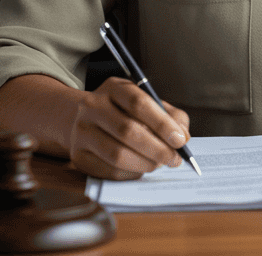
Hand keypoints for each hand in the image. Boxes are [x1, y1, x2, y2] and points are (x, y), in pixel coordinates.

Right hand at [66, 76, 191, 179]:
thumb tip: (183, 137)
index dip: (162, 123)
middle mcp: (92, 106)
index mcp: (113, 88)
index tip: (180, 140)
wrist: (81, 119)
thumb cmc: (124, 112)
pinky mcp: (78, 155)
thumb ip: (171, 116)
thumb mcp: (147, 103)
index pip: (138, 103)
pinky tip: (140, 168)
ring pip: (117, 154)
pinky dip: (131, 173)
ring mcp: (81, 131)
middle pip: (128, 130)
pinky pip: (109, 171)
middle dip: (157, 149)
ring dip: (145, 164)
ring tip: (159, 164)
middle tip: (174, 159)